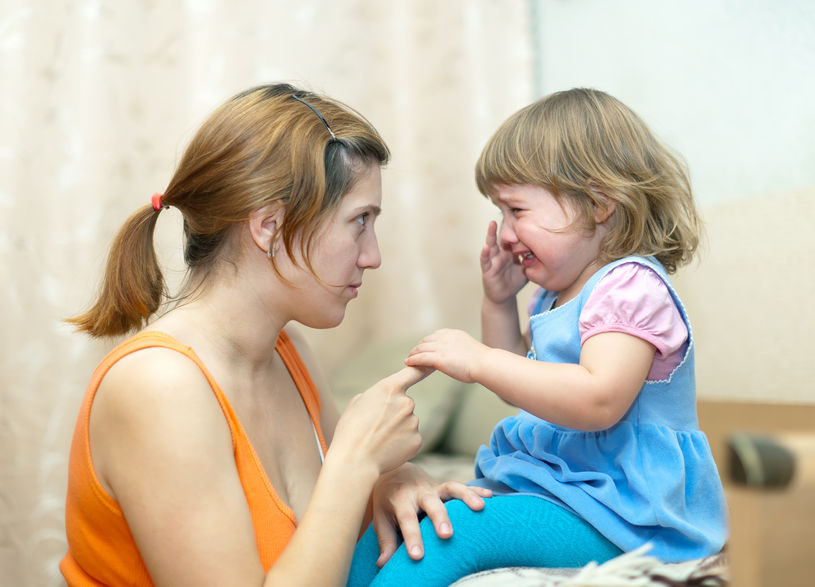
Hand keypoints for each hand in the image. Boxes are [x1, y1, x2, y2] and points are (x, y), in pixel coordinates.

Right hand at [332, 366, 432, 475]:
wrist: (355, 462)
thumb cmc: (350, 432)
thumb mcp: (356, 404)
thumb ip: (374, 396)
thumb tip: (382, 400)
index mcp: (389, 388)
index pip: (412, 372)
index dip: (424, 367)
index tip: (432, 363)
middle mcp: (406, 402)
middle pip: (405, 404)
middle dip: (394, 413)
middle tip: (376, 427)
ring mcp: (414, 422)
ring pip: (408, 422)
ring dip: (398, 429)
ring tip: (379, 440)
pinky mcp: (418, 440)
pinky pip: (411, 438)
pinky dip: (402, 443)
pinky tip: (388, 449)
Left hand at [371, 463, 491, 565]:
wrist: (394, 473)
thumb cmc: (388, 500)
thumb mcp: (381, 518)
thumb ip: (386, 540)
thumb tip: (383, 564)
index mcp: (400, 500)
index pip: (407, 519)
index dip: (412, 537)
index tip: (417, 556)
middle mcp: (418, 492)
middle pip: (430, 503)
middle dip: (440, 518)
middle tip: (447, 534)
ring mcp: (434, 487)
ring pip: (450, 488)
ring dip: (465, 496)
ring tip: (480, 508)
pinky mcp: (445, 486)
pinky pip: (462, 486)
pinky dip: (476, 491)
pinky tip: (490, 498)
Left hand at [405, 329, 485, 383]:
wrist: (485, 364)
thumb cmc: (482, 361)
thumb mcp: (469, 349)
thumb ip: (461, 349)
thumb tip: (460, 356)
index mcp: (454, 334)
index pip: (435, 335)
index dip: (427, 341)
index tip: (423, 346)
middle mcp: (446, 338)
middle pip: (426, 340)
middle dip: (419, 347)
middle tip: (413, 353)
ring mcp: (442, 348)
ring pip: (421, 348)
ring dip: (413, 353)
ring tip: (408, 358)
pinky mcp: (439, 359)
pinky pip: (421, 358)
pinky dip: (413, 360)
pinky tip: (408, 363)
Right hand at [481, 220, 527, 304]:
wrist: (504, 296)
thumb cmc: (515, 281)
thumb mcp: (527, 269)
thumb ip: (533, 260)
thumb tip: (548, 252)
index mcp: (510, 251)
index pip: (512, 237)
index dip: (516, 227)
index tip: (522, 215)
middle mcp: (500, 253)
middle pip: (501, 237)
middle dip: (503, 226)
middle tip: (507, 212)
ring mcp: (493, 260)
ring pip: (491, 245)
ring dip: (490, 235)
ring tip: (492, 224)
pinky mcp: (487, 270)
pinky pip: (485, 261)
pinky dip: (484, 254)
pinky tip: (485, 247)